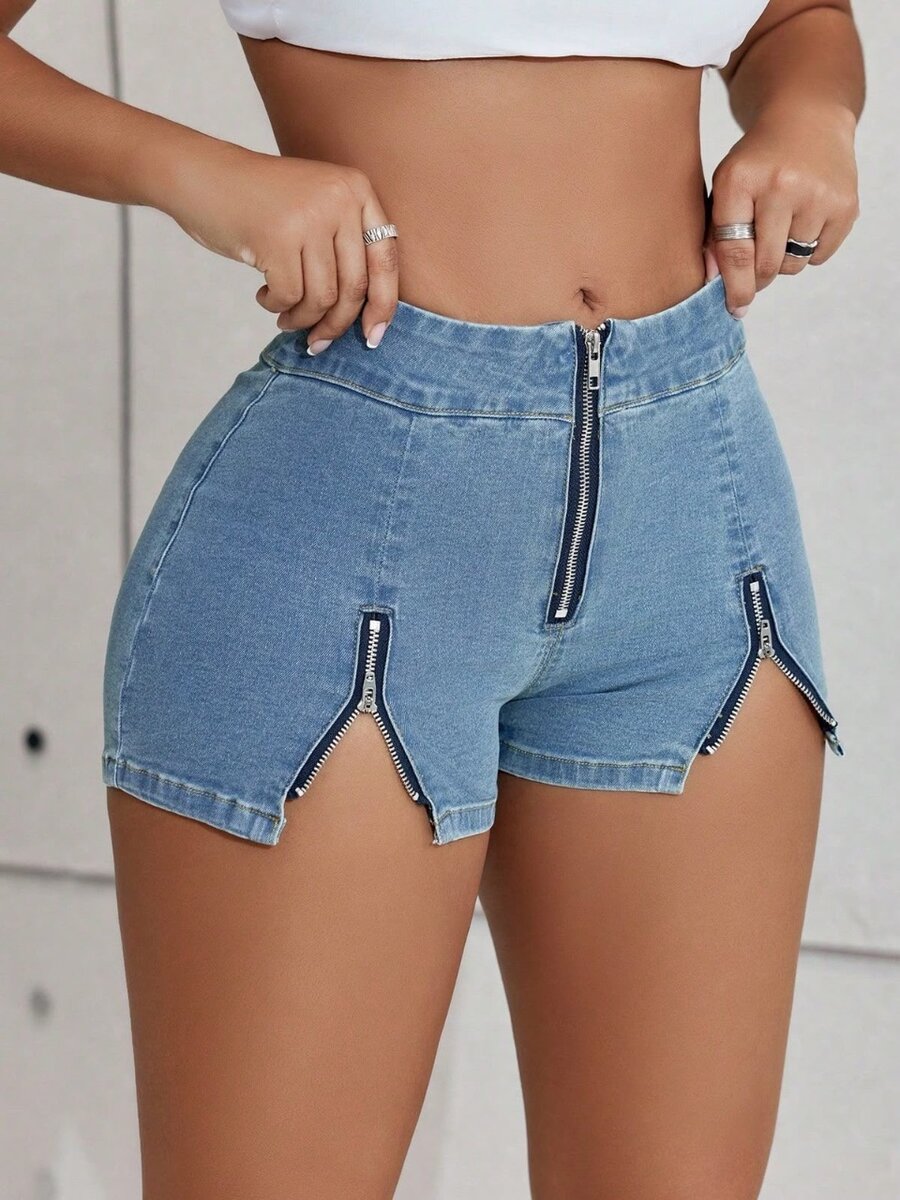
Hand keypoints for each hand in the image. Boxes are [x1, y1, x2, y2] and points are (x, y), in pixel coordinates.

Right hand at [163, 140, 397, 349]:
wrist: (202, 176)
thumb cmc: (261, 203)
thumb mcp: (316, 205)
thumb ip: (346, 244)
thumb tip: (370, 315)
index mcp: (356, 190)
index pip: (385, 259)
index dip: (384, 305)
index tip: (374, 336)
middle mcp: (338, 199)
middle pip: (354, 286)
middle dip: (336, 325)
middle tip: (318, 342)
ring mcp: (308, 218)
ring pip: (323, 297)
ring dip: (303, 319)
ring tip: (286, 318)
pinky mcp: (277, 238)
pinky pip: (290, 296)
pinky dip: (278, 307)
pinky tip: (265, 297)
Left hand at [703, 101, 859, 316]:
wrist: (808, 118)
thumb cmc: (758, 161)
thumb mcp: (726, 184)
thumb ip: (713, 233)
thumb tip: (712, 281)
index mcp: (740, 179)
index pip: (735, 250)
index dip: (734, 286)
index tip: (734, 307)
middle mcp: (782, 185)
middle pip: (766, 264)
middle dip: (758, 277)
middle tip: (756, 270)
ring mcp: (817, 194)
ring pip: (793, 264)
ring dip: (783, 260)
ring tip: (781, 229)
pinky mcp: (845, 205)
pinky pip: (819, 256)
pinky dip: (808, 249)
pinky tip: (804, 220)